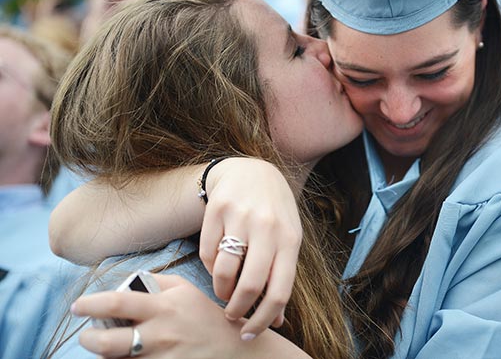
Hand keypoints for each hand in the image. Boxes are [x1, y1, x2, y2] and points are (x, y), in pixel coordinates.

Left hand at [72, 274, 310, 358]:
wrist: (234, 348)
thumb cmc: (205, 316)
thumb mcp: (185, 290)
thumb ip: (157, 282)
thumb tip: (127, 282)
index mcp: (163, 306)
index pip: (118, 302)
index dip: (91, 304)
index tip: (78, 306)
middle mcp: (160, 333)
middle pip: (108, 342)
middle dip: (89, 340)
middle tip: (87, 336)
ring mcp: (161, 358)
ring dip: (105, 356)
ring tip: (108, 348)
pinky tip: (129, 356)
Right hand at [199, 158, 300, 339]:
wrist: (253, 171)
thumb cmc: (274, 213)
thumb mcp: (287, 240)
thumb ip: (281, 276)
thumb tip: (276, 321)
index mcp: (289, 239)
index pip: (279, 291)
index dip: (263, 320)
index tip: (250, 333)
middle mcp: (267, 227)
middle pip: (248, 285)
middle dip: (237, 310)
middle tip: (232, 315)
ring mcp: (241, 217)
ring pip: (223, 271)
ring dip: (220, 291)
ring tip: (224, 291)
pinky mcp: (217, 209)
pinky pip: (207, 253)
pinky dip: (210, 267)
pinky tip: (218, 264)